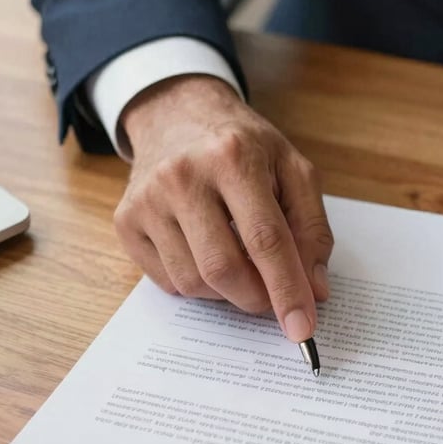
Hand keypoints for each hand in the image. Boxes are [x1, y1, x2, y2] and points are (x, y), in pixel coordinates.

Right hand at [115, 76, 333, 341]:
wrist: (176, 114)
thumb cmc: (242, 147)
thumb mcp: (292, 169)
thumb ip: (312, 229)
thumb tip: (316, 290)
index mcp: (233, 157)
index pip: (266, 240)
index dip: (287, 290)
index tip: (302, 330)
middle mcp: (182, 176)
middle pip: (224, 269)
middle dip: (257, 298)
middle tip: (272, 295)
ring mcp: (147, 200)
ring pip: (193, 283)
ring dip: (226, 292)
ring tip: (238, 261)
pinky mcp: (126, 221)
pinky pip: (168, 282)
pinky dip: (197, 284)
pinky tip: (205, 253)